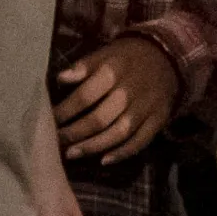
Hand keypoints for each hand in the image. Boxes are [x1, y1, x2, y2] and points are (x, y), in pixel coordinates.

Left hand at [48, 32, 184, 163]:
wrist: (167, 56)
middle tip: (56, 142)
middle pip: (100, 119)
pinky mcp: (158, 119)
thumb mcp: (104, 54)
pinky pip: (140, 141)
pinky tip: (104, 161)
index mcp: (113, 71)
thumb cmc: (125, 57)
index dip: (65, 111)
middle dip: (74, 133)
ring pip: (118, 133)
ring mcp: (146, 107)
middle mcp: (130, 91)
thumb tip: (60, 79)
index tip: (49, 121)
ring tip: (71, 154)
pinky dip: (123, 153)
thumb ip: (82, 67)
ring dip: (93, 146)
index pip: (85, 96)